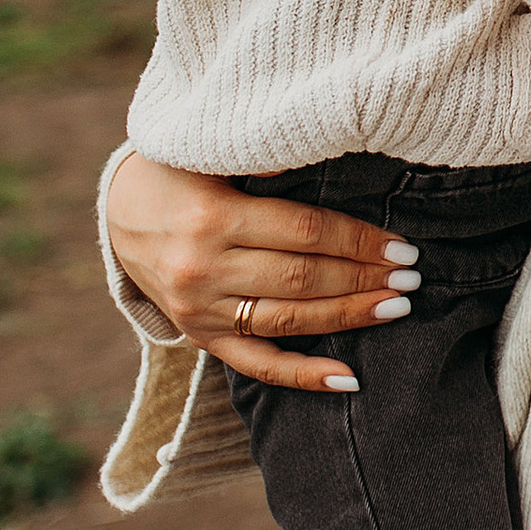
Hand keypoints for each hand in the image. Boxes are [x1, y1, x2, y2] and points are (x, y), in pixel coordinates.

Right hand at [105, 151, 406, 392]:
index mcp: (213, 219)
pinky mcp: (199, 335)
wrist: (118, 210)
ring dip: (348, 316)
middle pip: (303, 279)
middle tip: (413, 277)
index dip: (359, 241)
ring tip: (396, 307)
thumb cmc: (180, 169)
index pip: (306, 234)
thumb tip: (323, 152)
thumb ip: (264, 158)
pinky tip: (348, 379)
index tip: (401, 245)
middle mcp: (204, 270)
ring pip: (288, 321)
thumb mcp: (211, 150)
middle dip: (364, 278)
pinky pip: (255, 364)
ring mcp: (200, 309)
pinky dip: (302, 375)